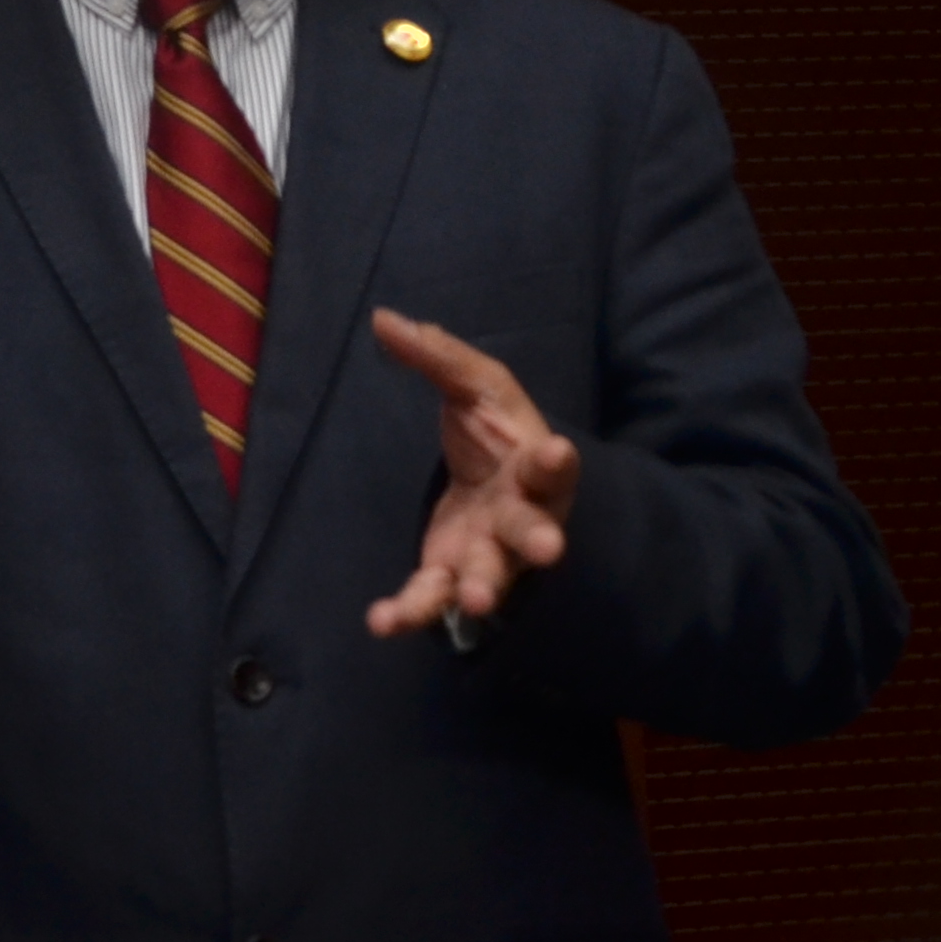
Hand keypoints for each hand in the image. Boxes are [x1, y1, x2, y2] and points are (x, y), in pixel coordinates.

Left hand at [363, 308, 580, 637]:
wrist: (497, 480)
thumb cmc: (496, 432)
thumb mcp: (474, 387)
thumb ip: (437, 358)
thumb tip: (383, 318)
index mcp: (532, 467)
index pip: (551, 464)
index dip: (555, 460)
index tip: (557, 450)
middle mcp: (520, 516)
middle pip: (532, 529)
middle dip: (539, 538)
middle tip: (551, 549)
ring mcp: (489, 551)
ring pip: (489, 574)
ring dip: (482, 589)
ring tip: (474, 603)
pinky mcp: (451, 569)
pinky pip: (432, 596)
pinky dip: (410, 612)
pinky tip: (382, 623)